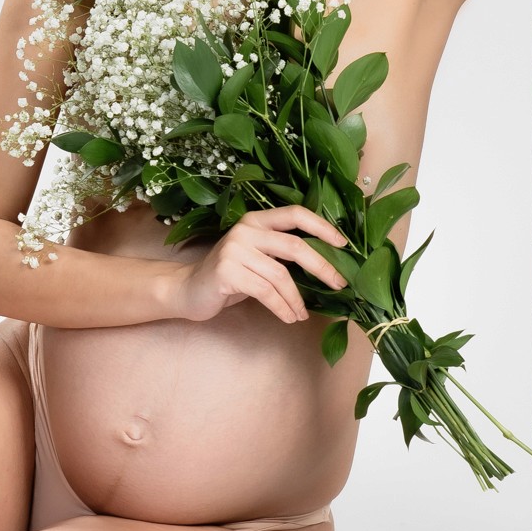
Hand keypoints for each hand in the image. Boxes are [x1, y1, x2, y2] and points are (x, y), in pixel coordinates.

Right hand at [168, 205, 351, 324]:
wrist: (188, 290)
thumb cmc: (230, 276)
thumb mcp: (257, 257)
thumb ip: (281, 252)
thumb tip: (325, 264)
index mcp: (257, 220)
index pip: (295, 213)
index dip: (322, 227)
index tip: (343, 245)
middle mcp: (246, 230)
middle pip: (294, 245)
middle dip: (321, 266)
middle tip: (339, 284)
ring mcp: (235, 249)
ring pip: (281, 275)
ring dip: (297, 298)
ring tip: (302, 314)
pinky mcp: (228, 272)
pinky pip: (265, 291)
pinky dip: (282, 307)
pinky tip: (289, 316)